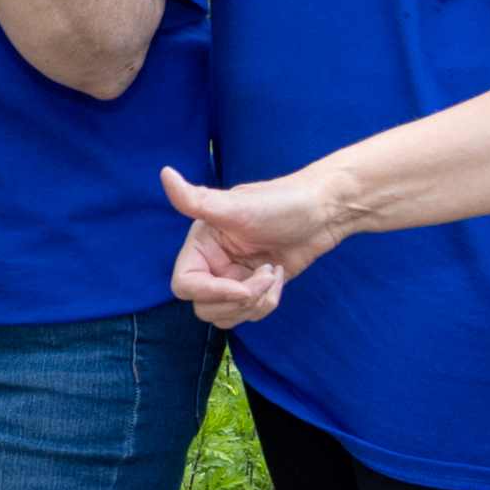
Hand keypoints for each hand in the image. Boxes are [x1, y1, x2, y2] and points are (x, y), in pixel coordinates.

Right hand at [162, 160, 346, 327]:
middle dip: (239, 300)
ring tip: (272, 275)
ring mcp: (233, 278)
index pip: (185, 285)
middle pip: (204, 306)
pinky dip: (267, 302)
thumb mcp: (238, 206)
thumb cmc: (282, 202)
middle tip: (265, 276)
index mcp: (201, 244)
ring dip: (254, 304)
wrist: (324, 211)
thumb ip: (196, 199)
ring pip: (225, 316)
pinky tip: (278, 275)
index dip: (211, 292)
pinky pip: (249, 314)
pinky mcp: (254, 288)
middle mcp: (212, 263)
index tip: (242, 289)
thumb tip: (165, 173)